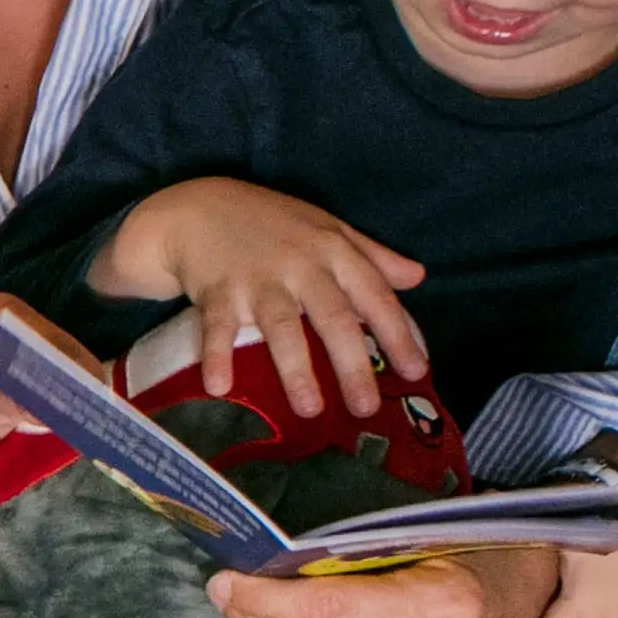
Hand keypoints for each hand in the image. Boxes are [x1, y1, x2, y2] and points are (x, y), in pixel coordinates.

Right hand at [87, 180, 429, 420]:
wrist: (198, 207)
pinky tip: (220, 387)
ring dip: (296, 370)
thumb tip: (418, 277)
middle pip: (333, 318)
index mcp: (334, 250)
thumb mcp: (328, 229)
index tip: (416, 372)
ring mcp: (257, 278)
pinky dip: (217, 355)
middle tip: (366, 410)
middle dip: (352, 365)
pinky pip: (217, 327)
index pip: (374, 296)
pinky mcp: (216, 289)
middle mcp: (300, 264)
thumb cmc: (273, 224)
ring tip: (310, 410)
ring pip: (281, 327)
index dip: (398, 334)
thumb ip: (373, 256)